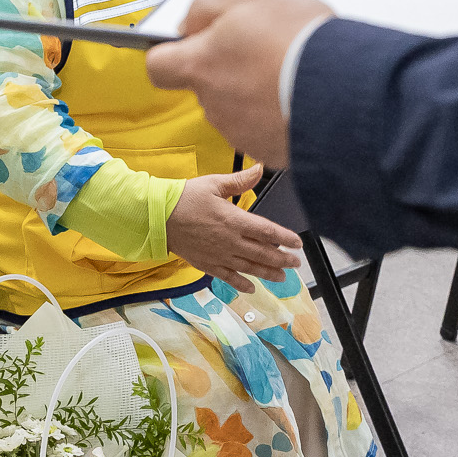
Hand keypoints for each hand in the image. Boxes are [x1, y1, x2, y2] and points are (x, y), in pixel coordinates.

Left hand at [146, 0, 334, 167]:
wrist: (344, 90)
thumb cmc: (300, 42)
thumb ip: (207, 8)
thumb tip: (188, 23)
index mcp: (201, 64)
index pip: (158, 65)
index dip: (171, 53)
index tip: (187, 45)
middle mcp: (212, 102)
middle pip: (204, 84)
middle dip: (224, 68)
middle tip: (258, 50)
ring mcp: (238, 129)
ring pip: (233, 105)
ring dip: (250, 91)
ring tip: (285, 72)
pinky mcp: (265, 149)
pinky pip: (260, 127)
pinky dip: (271, 113)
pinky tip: (293, 96)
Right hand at [164, 167, 302, 289]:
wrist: (159, 217)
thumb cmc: (185, 198)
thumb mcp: (214, 183)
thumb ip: (240, 180)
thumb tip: (259, 168)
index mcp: (234, 219)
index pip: (267, 231)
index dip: (285, 238)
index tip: (298, 244)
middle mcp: (230, 241)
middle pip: (263, 253)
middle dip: (282, 259)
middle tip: (295, 263)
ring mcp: (219, 255)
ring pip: (250, 268)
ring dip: (268, 273)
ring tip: (282, 277)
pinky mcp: (207, 264)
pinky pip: (228, 277)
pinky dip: (241, 284)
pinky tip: (251, 288)